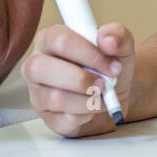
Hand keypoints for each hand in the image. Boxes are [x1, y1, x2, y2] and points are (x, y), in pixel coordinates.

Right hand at [22, 22, 135, 137]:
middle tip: (103, 83)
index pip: (60, 42)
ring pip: (55, 98)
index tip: (112, 65)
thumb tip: (108, 41)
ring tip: (100, 96)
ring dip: (88, 100)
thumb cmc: (108, 67)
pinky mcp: (48, 119)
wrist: (115, 95)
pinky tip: (91, 108)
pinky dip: (86, 115)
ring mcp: (38, 94)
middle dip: (81, 79)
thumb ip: (117, 35)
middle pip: (41, 68)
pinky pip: (64, 120)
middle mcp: (36, 66)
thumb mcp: (120, 46)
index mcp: (49, 40)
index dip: (89, 54)